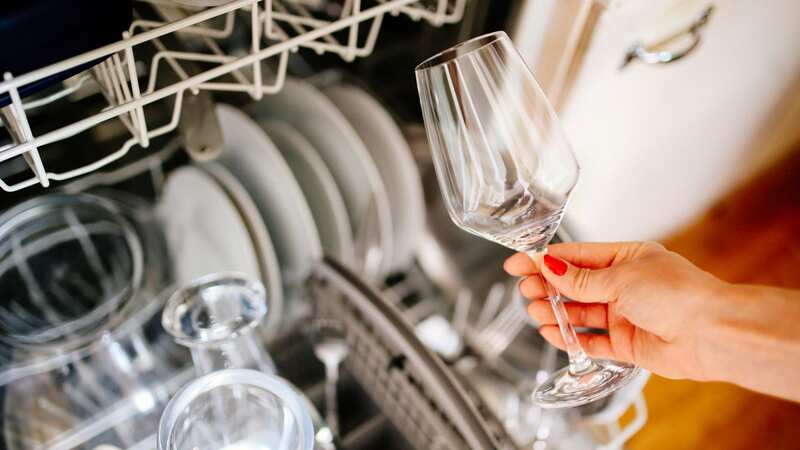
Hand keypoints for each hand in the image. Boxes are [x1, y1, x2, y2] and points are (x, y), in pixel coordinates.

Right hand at [504, 242, 727, 380]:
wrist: (711, 333)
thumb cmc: (678, 294)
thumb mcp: (620, 278)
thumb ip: (580, 280)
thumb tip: (549, 267)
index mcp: (626, 258)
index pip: (576, 257)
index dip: (545, 259)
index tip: (518, 263)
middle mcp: (625, 286)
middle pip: (574, 285)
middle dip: (547, 286)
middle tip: (524, 289)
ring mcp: (625, 315)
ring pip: (579, 312)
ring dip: (554, 311)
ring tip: (533, 310)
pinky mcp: (627, 343)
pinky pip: (590, 340)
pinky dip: (570, 336)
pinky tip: (551, 331)